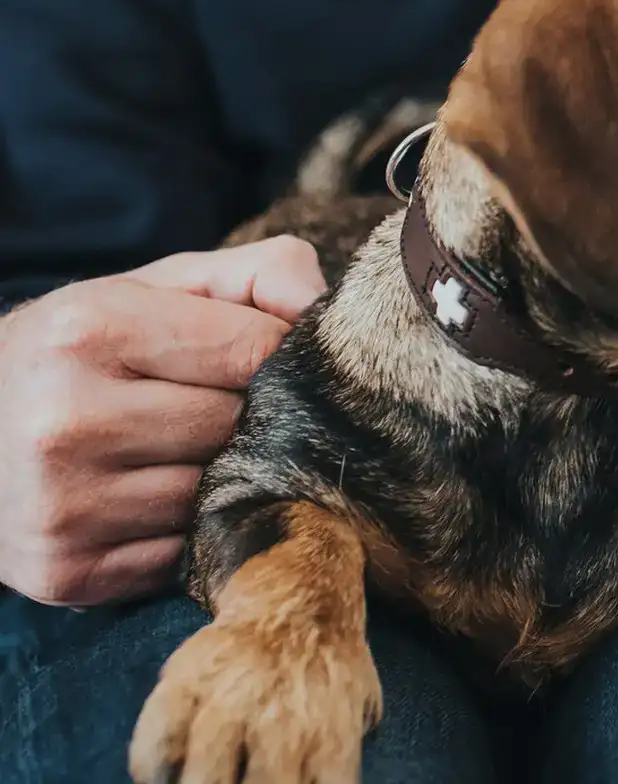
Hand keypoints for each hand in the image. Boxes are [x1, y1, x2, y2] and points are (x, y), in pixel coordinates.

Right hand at [0, 238, 325, 606]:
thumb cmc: (96, 345)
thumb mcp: (168, 284)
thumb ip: (263, 273)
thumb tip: (326, 313)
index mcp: (92, 329)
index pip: (256, 351)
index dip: (281, 357)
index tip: (266, 359)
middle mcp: (67, 418)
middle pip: (240, 426)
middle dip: (253, 416)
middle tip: (225, 406)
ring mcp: (62, 505)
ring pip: (218, 495)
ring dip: (226, 476)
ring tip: (186, 449)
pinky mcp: (67, 572)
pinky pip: (187, 554)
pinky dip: (191, 530)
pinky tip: (158, 497)